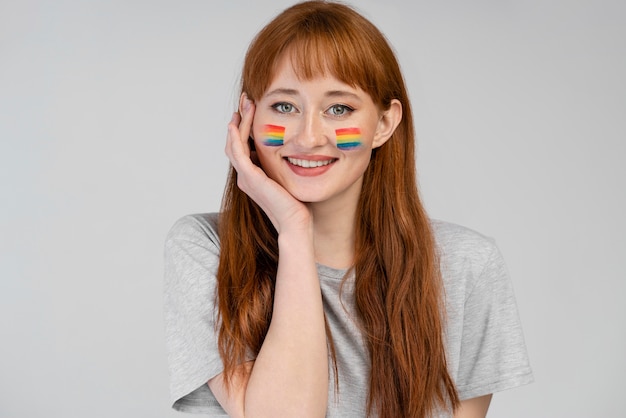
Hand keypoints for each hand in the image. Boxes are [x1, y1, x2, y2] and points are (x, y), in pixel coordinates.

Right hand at [225, 95, 311, 233]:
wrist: (295, 223)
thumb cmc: (296, 205)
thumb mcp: (288, 179)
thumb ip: (283, 166)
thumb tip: (294, 150)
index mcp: (252, 176)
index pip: (243, 147)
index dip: (245, 127)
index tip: (252, 109)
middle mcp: (246, 176)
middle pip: (235, 142)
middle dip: (241, 119)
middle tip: (246, 100)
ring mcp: (246, 177)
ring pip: (234, 144)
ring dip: (239, 122)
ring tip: (245, 104)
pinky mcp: (250, 178)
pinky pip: (237, 153)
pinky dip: (235, 137)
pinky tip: (237, 123)